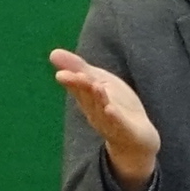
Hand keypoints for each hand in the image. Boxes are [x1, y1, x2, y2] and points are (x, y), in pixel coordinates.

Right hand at [48, 49, 161, 189]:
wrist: (137, 138)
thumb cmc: (115, 106)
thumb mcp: (98, 81)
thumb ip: (78, 68)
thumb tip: (52, 53)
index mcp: (88, 98)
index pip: (78, 87)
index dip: (71, 80)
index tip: (61, 74)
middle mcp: (95, 110)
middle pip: (88, 97)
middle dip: (82, 87)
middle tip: (77, 75)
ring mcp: (109, 121)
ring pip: (101, 108)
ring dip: (98, 98)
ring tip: (96, 85)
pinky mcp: (125, 130)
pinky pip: (118, 124)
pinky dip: (113, 117)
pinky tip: (110, 109)